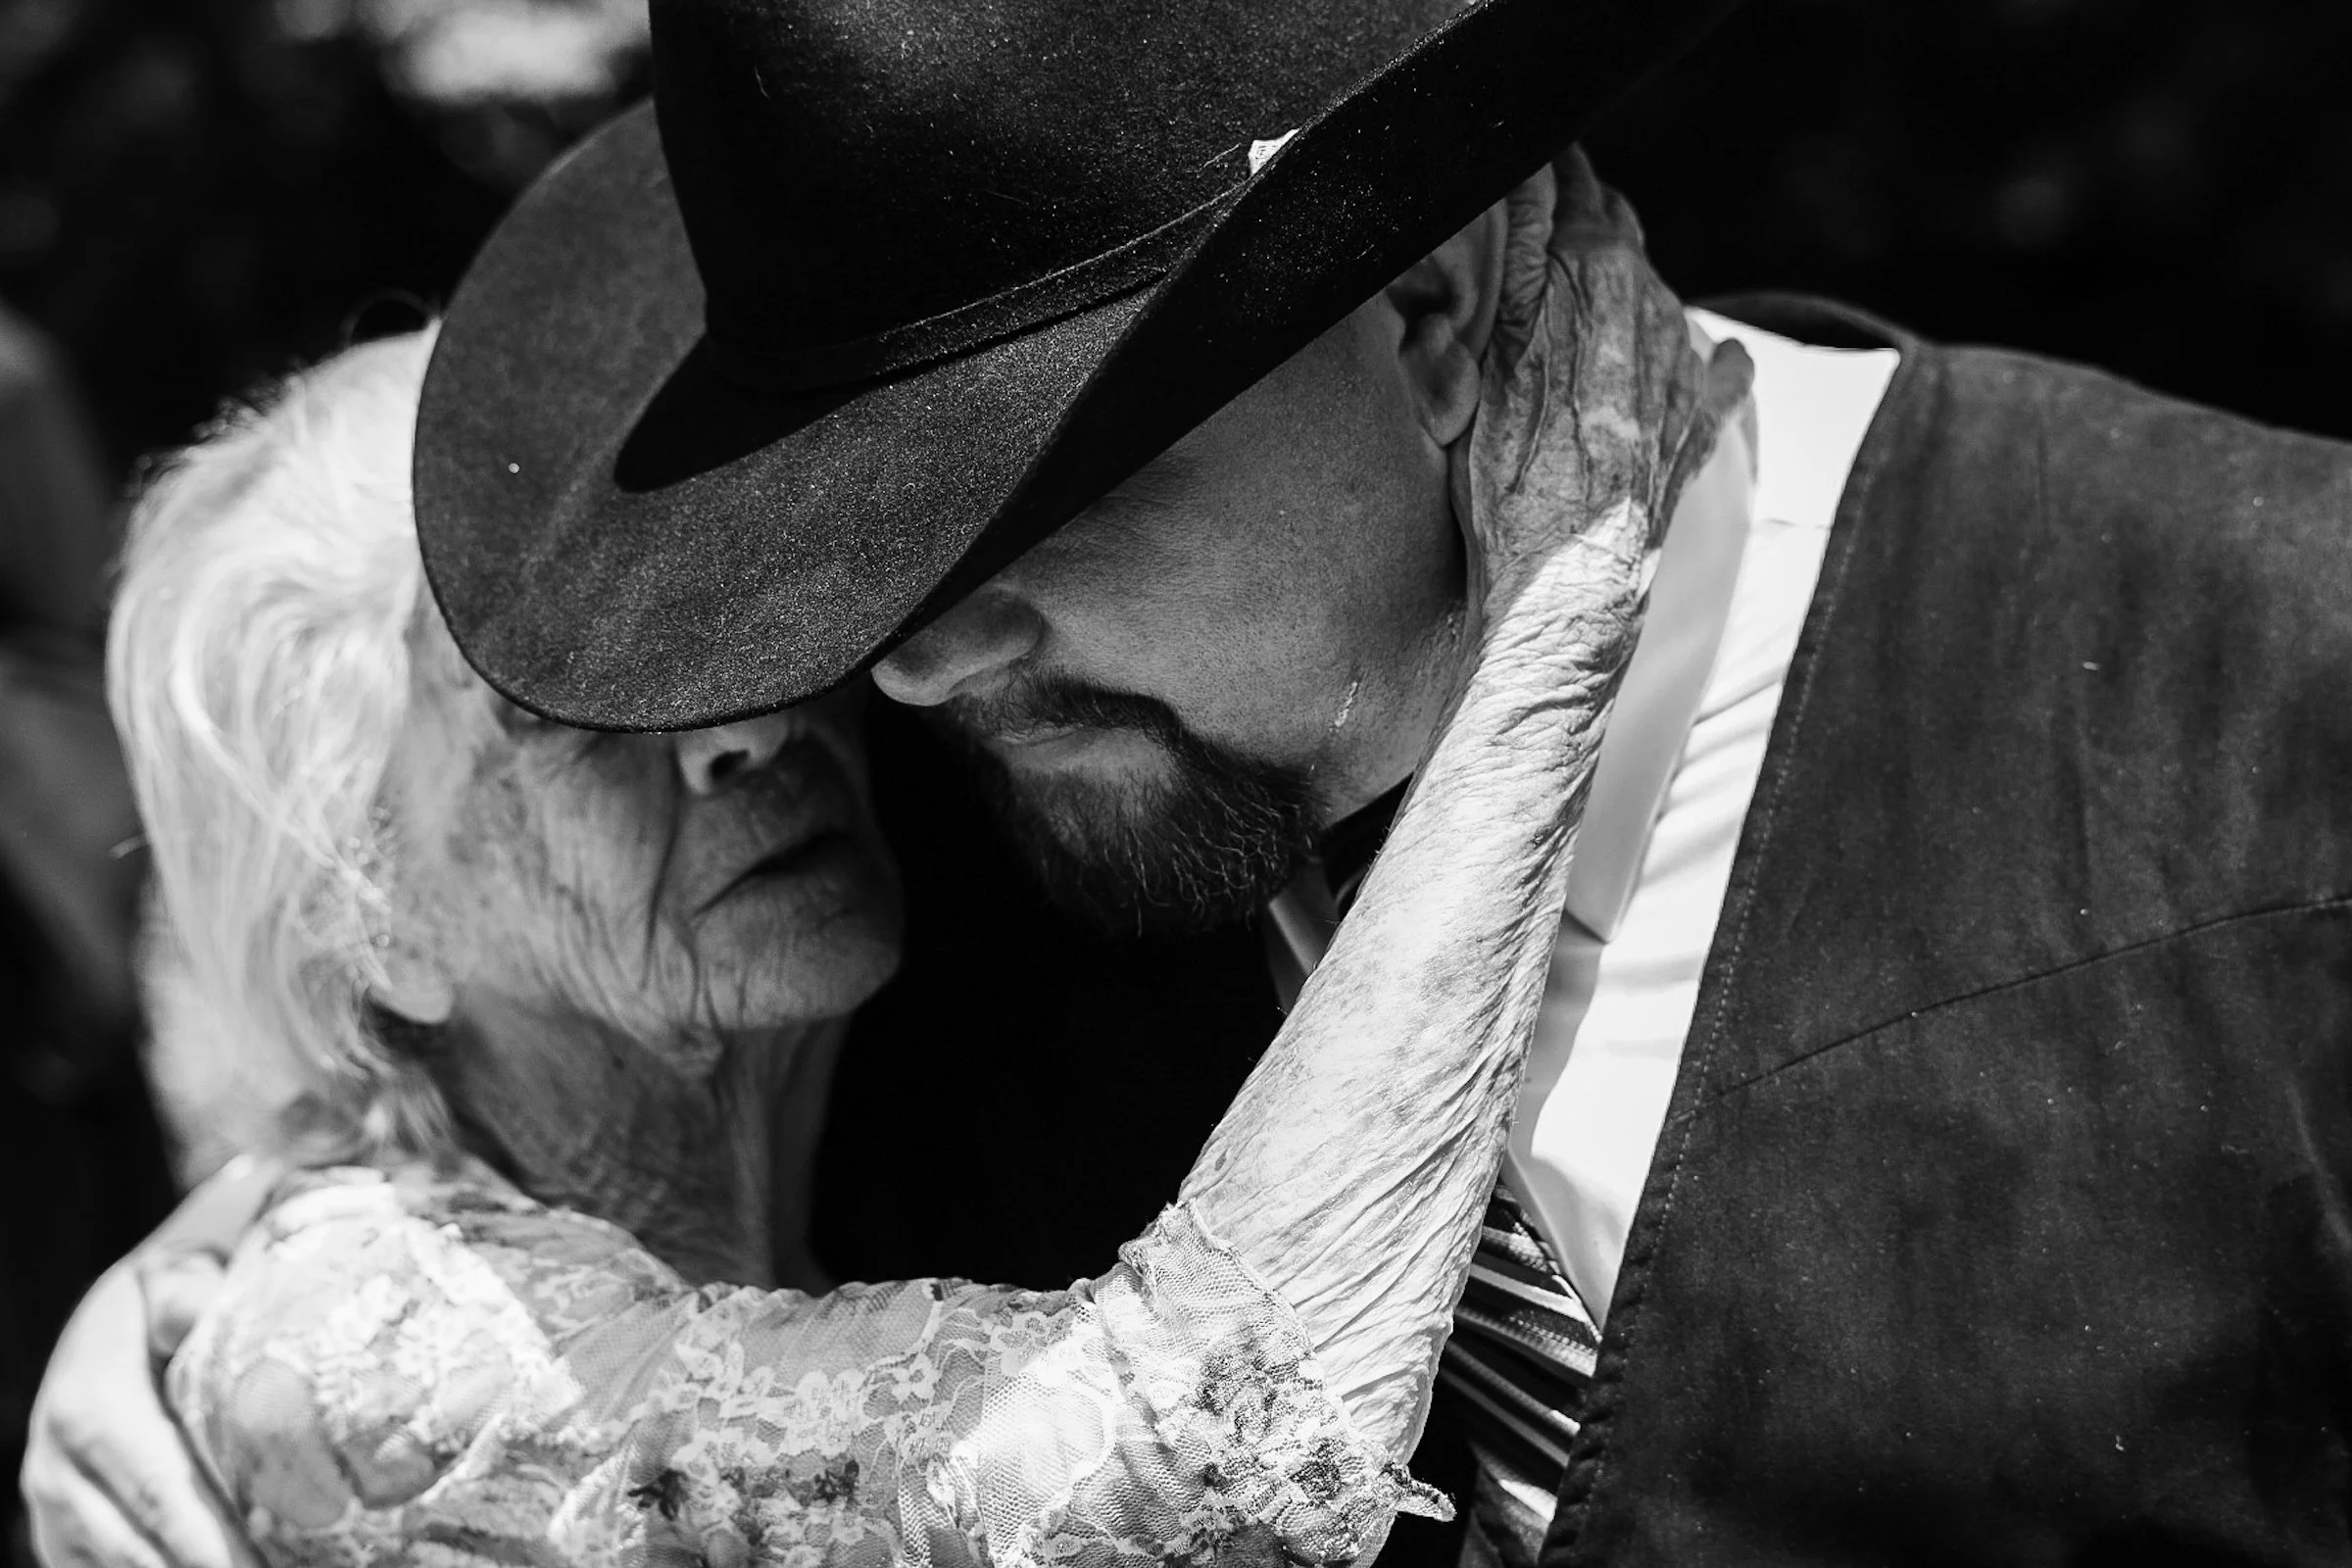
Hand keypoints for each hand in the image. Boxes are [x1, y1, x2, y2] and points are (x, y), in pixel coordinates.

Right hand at [21, 1170, 270, 1567]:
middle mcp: (57, 1470)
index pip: (161, 1494)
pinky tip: (227, 1567)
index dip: (213, 1542)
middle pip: (141, 1549)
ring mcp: (54, 1510)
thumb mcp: (175, 1274)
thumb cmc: (167, 1296)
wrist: (112, 1319)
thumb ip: (184, 1293)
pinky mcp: (61, 1537)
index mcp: (88, 1411)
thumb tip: (184, 1319)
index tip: (257, 1563)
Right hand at [1454, 148, 1752, 643]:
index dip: (1550, 175)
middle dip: (1588, 219)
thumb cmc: (1510, 474)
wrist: (1567, 580)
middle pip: (1622, 232)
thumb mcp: (1492, 351)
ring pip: (1659, 294)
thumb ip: (1520, 257)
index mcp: (1600, 276)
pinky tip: (1718, 356)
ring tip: (1591, 292)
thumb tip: (1528, 179)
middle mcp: (1656, 309)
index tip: (1530, 168)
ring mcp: (1682, 369)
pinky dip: (1714, 364)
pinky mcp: (1697, 428)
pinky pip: (1721, 376)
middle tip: (1552, 214)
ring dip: (1626, 287)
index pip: (1576, 190)